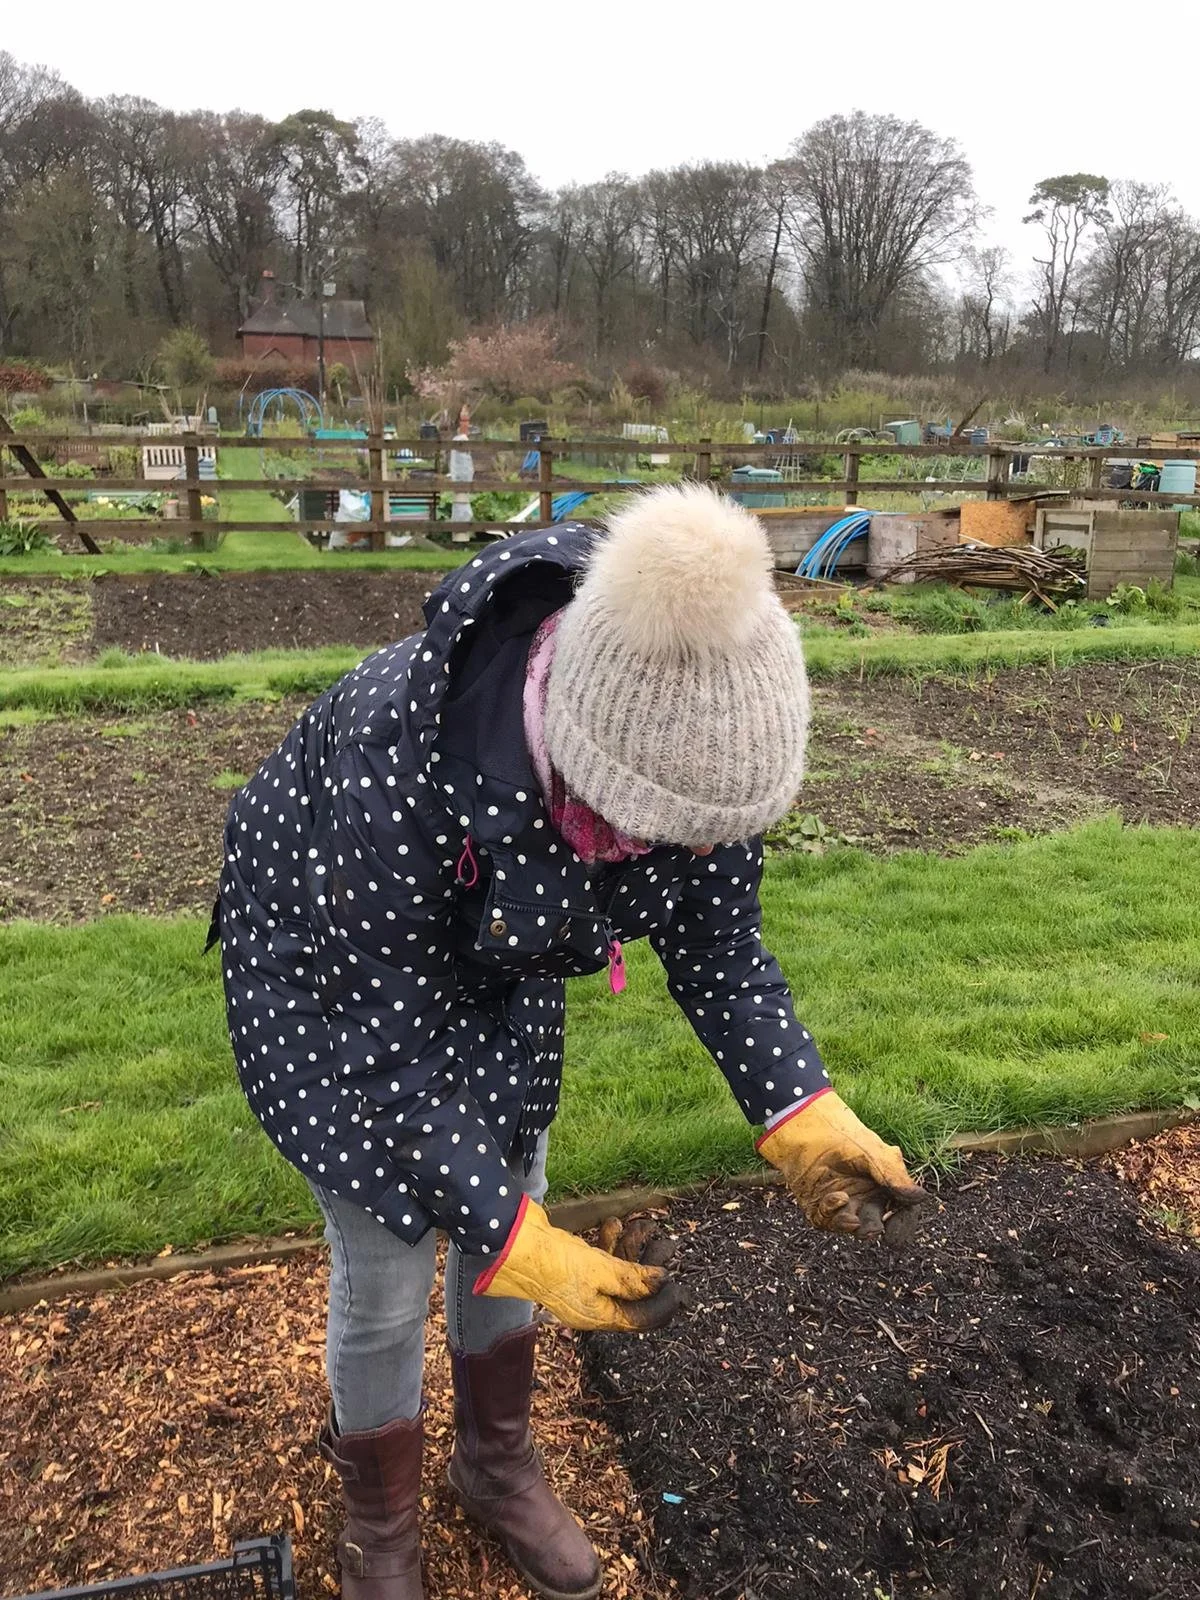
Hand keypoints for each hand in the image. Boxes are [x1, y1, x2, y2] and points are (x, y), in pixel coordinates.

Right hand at [477, 1199, 684, 1330]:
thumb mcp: (599, 1271)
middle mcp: (591, 1304)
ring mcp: (581, 1283)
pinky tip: (613, 1224)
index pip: (641, 1319)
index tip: (679, 1283)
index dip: (662, 1303)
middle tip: (663, 1241)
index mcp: (598, 1316)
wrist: (510, 1243)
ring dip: (631, 1248)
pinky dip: (611, 1242)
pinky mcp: (573, 1263)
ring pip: (617, 1270)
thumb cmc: (551, 1262)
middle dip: (649, 1266)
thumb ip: (632, 1278)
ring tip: (639, 1225)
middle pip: (631, 1292)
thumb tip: (662, 1281)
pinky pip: (601, 1257)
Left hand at [758, 1091, 928, 1243]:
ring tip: (851, 1218)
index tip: (896, 1232)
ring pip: (850, 1227)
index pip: (900, 1212)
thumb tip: (921, 1197)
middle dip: (873, 1230)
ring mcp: (840, 1203)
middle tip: (871, 1228)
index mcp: (884, 1186)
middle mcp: (864, 1197)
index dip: (902, 1224)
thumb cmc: (844, 1134)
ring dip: (851, 1226)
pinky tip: (837, 1197)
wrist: (806, 1125)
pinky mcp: (818, 1205)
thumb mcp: (873, 1153)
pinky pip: (827, 1221)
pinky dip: (833, 1214)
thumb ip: (895, 1176)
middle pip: (874, 1224)